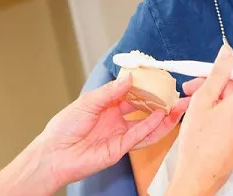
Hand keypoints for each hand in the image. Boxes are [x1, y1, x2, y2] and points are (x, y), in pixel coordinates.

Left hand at [40, 74, 188, 189]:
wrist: (54, 154)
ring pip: (146, 126)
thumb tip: (129, 79)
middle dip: (159, 103)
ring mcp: (119, 134)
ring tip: (177, 107)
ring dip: (162, 118)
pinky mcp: (120, 149)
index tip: (157, 79)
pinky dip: (151, 127)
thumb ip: (110, 92)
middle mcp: (116, 120)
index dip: (144, 87)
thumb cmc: (64, 127)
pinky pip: (139, 136)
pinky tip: (161, 117)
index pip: (131, 94)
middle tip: (174, 94)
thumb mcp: (88, 102)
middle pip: (143, 110)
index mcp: (106, 106)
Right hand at [167, 44, 232, 195]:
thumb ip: (217, 73)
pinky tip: (201, 119)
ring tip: (191, 104)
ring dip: (214, 100)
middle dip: (216, 84)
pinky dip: (220, 114)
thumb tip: (228, 52)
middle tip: (192, 87)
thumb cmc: (197, 142)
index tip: (224, 66)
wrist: (198, 176)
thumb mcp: (202, 101)